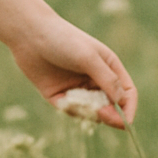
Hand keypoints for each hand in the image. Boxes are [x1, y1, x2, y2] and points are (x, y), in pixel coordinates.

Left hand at [9, 10, 136, 129]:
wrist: (28, 34)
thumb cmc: (62, 39)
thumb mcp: (88, 58)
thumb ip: (107, 79)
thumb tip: (122, 102)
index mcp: (108, 67)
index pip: (126, 93)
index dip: (128, 109)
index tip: (126, 123)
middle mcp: (95, 79)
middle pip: (110, 106)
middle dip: (109, 114)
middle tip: (102, 114)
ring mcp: (77, 88)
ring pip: (91, 111)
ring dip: (88, 112)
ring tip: (78, 101)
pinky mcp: (60, 95)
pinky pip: (71, 110)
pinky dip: (71, 109)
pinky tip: (63, 98)